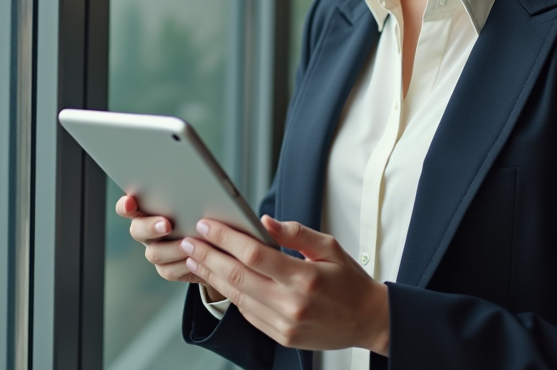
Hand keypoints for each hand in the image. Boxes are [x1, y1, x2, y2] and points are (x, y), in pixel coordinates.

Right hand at [114, 194, 208, 287]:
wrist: (213, 243)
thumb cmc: (202, 213)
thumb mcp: (195, 201)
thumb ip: (187, 195)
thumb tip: (193, 187)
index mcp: (148, 210)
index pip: (127, 207)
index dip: (125, 205)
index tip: (130, 202)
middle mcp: (147, 231)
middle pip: (137, 230)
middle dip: (150, 227)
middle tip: (167, 225)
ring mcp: (155, 250)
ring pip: (154, 253)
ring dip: (172, 249)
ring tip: (189, 243)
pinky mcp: (167, 268)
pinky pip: (169, 270)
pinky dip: (183, 265)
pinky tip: (195, 259)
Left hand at [180, 215, 389, 354]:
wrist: (368, 321)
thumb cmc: (350, 282)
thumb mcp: (330, 248)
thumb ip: (295, 233)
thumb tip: (265, 220)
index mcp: (304, 278)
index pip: (253, 254)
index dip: (225, 238)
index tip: (207, 225)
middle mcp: (291, 304)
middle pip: (236, 276)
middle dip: (207, 256)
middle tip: (188, 241)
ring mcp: (284, 324)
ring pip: (237, 296)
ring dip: (211, 276)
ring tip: (194, 258)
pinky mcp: (280, 336)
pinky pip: (248, 313)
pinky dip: (230, 294)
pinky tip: (218, 280)